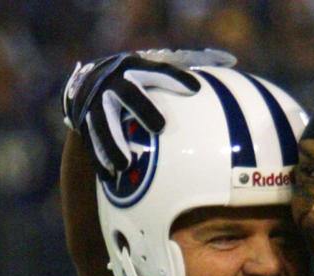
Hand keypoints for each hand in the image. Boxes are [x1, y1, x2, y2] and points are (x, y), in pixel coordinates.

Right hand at [62, 49, 235, 177]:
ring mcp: (96, 103)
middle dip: (143, 108)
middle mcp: (113, 83)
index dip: (174, 79)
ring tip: (125, 165)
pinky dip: (100, 159)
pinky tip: (111, 175)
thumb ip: (185, 70)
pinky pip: (91, 142)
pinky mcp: (84, 122)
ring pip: (103, 123)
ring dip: (114, 144)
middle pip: (128, 94)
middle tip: (160, 126)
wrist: (87, 81)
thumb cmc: (133, 78)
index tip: (195, 89)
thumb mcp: (153, 68)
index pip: (157, 71)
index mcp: (134, 68)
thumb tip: (229, 62)